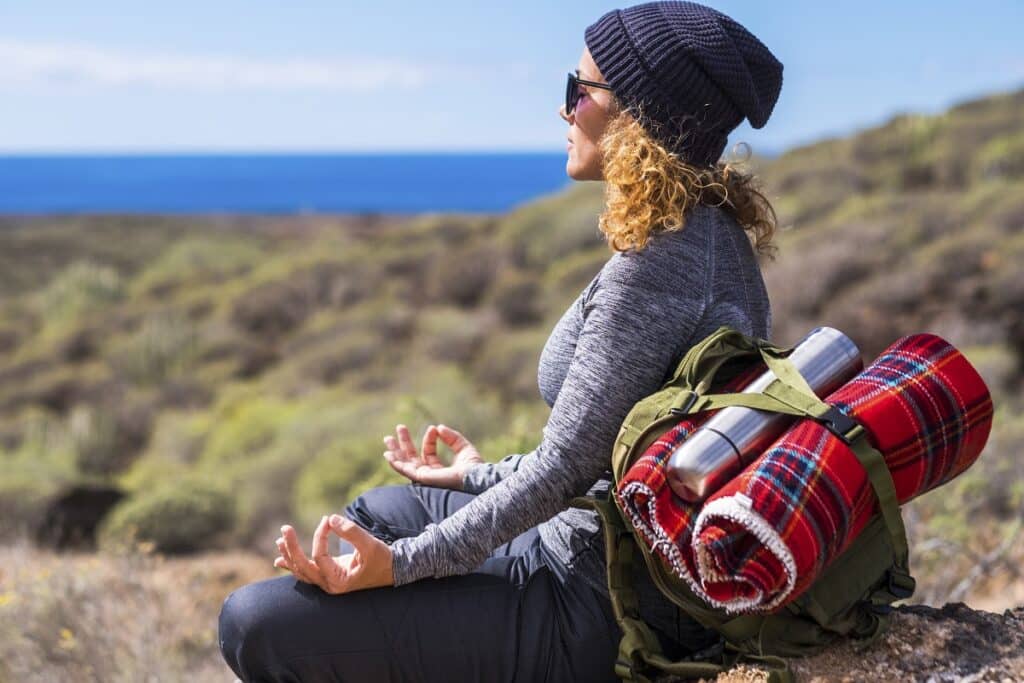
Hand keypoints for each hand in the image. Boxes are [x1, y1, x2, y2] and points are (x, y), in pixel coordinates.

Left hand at [274, 514, 393, 593]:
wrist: (392, 570)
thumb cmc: (382, 559)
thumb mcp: (370, 544)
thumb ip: (351, 532)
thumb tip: (331, 519)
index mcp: (339, 581)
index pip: (320, 557)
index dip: (320, 536)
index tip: (327, 520)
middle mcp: (330, 585)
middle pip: (303, 568)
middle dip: (292, 548)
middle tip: (285, 529)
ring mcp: (327, 582)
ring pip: (302, 571)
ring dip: (289, 555)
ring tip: (280, 540)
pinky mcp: (328, 576)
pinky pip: (306, 573)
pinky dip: (292, 565)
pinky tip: (279, 559)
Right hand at [382, 423, 482, 489]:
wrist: (476, 477)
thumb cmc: (474, 468)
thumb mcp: (463, 447)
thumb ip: (452, 437)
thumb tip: (439, 427)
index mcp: (439, 470)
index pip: (428, 452)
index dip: (429, 439)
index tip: (433, 428)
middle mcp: (430, 475)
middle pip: (412, 458)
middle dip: (404, 443)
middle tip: (399, 427)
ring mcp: (425, 478)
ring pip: (405, 464)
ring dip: (396, 451)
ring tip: (387, 438)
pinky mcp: (423, 478)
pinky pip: (405, 471)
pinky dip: (396, 463)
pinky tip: (388, 454)